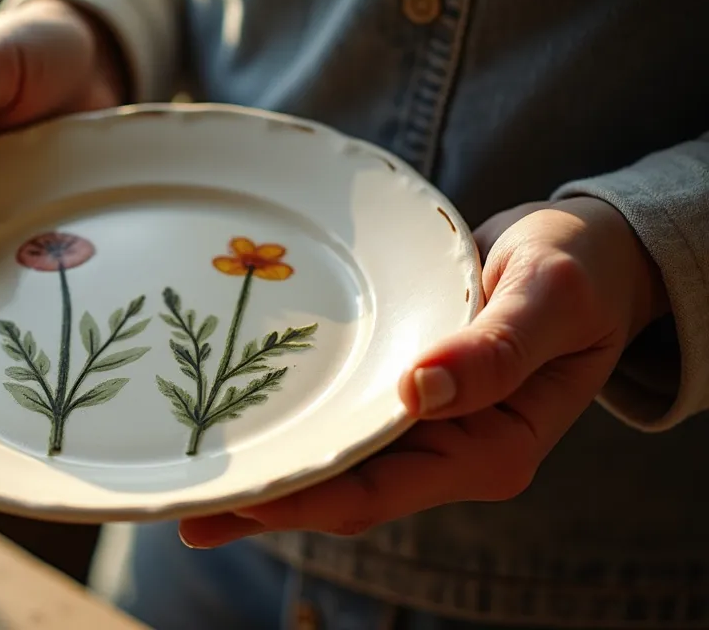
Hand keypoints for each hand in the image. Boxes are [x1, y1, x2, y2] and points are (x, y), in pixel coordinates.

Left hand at [179, 197, 668, 546]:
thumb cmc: (576, 271)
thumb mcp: (551, 295)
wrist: (583, 254)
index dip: (303, 502)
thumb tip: (420, 390)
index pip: (376, 492)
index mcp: (488, 450)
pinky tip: (228, 420)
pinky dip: (287, 424)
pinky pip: (335, 420)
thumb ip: (496, 346)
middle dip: (260, 504)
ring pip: (327, 462)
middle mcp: (446, 453)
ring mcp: (419, 429)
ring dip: (262, 471)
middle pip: (337, 493)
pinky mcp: (397, 397)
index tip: (237, 499)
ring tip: (179, 478)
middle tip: (176, 503)